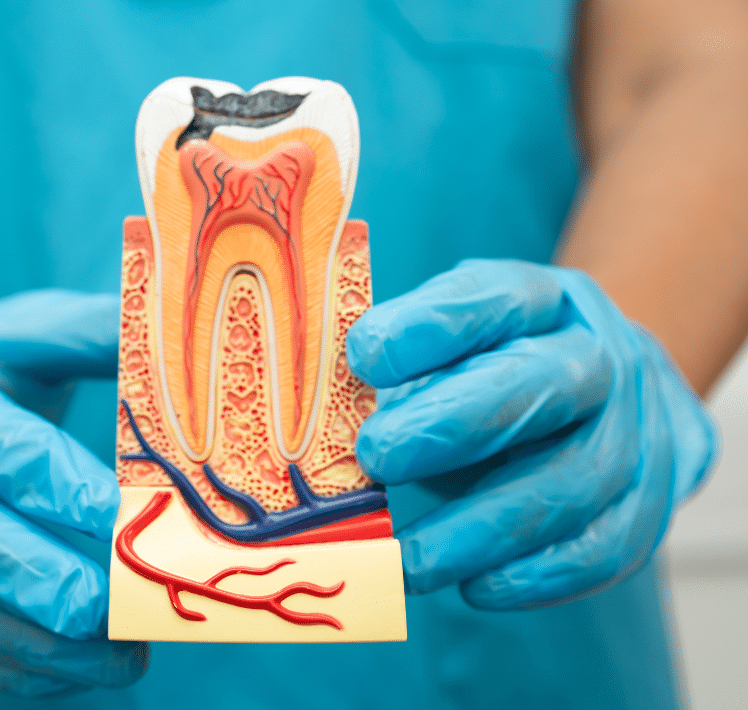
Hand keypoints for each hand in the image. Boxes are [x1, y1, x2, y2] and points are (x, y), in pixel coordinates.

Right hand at [0, 290, 146, 695]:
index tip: (116, 509)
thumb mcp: (14, 334)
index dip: (48, 477)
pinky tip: (85, 673)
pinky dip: (20, 668)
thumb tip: (176, 330)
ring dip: (40, 641)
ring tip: (123, 657)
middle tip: (110, 604)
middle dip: (34, 575)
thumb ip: (88, 333)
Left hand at [346, 259, 716, 608]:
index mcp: (539, 300)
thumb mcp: (451, 343)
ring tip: (408, 561)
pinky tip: (477, 586)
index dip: (428, 326)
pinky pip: (607, 544)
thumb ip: (400, 371)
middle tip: (374, 457)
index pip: (492, 300)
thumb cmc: (500, 367)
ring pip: (574, 479)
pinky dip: (539, 573)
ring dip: (483, 528)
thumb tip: (322, 424)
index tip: (363, 354)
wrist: (608, 390)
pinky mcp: (649, 500)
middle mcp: (596, 355)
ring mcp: (635, 428)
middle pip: (542, 385)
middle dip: (452, 424)